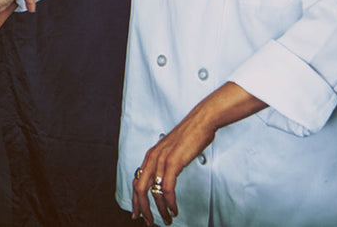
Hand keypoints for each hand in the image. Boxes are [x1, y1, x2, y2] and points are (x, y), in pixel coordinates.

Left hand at [131, 83, 265, 225]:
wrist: (201, 121)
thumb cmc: (190, 135)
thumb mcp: (172, 150)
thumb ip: (165, 163)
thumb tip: (164, 178)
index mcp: (151, 156)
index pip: (136, 181)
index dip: (135, 199)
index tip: (137, 213)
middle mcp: (152, 158)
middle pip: (140, 189)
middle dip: (143, 209)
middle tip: (148, 222)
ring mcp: (161, 160)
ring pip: (153, 192)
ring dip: (160, 210)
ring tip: (166, 219)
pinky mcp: (173, 162)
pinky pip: (166, 189)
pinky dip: (169, 202)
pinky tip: (174, 209)